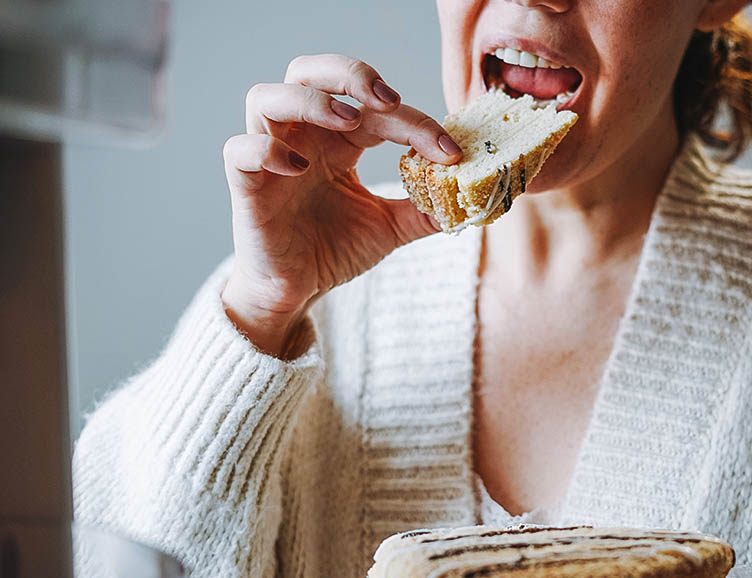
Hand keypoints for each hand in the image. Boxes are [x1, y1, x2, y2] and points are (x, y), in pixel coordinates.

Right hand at [220, 54, 462, 355]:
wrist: (296, 291)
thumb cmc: (332, 250)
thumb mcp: (390, 228)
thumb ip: (425, 209)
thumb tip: (471, 199)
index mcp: (337, 140)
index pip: (373, 108)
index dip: (413, 121)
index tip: (449, 150)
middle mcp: (301, 137)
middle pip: (310, 72)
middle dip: (350, 74)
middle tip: (387, 99)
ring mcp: (270, 156)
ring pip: (267, 97)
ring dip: (310, 101)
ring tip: (347, 123)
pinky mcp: (245, 185)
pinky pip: (240, 149)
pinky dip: (266, 150)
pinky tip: (298, 169)